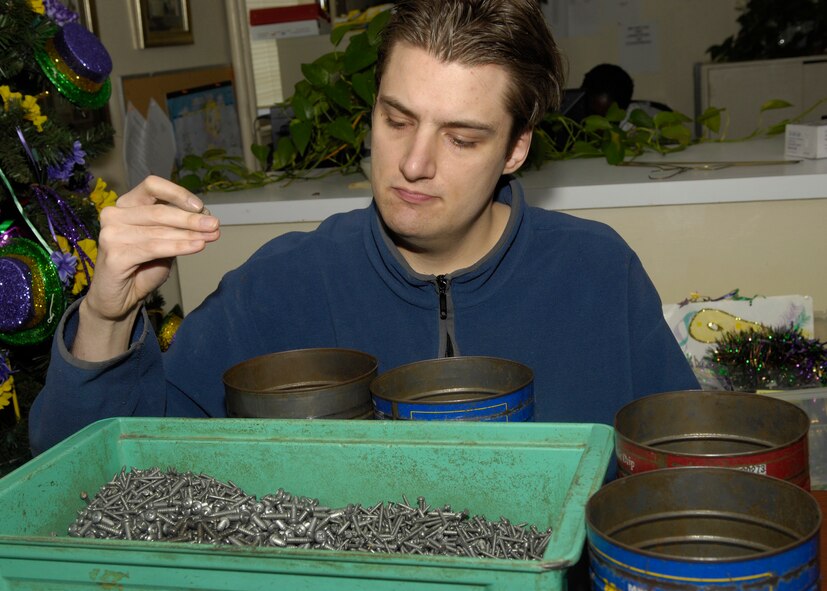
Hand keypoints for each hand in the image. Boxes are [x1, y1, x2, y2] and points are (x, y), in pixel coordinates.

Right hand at [73, 176, 219, 359]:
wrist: (120, 298)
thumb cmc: (142, 266)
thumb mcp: (164, 241)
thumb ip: (178, 227)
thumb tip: (207, 216)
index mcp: (126, 205)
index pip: (151, 185)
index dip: (177, 193)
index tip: (200, 206)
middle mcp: (114, 215)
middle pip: (158, 211)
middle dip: (191, 218)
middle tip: (215, 224)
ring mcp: (111, 234)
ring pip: (159, 230)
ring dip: (190, 234)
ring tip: (212, 237)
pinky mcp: (114, 254)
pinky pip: (154, 248)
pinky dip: (179, 247)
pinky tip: (198, 247)